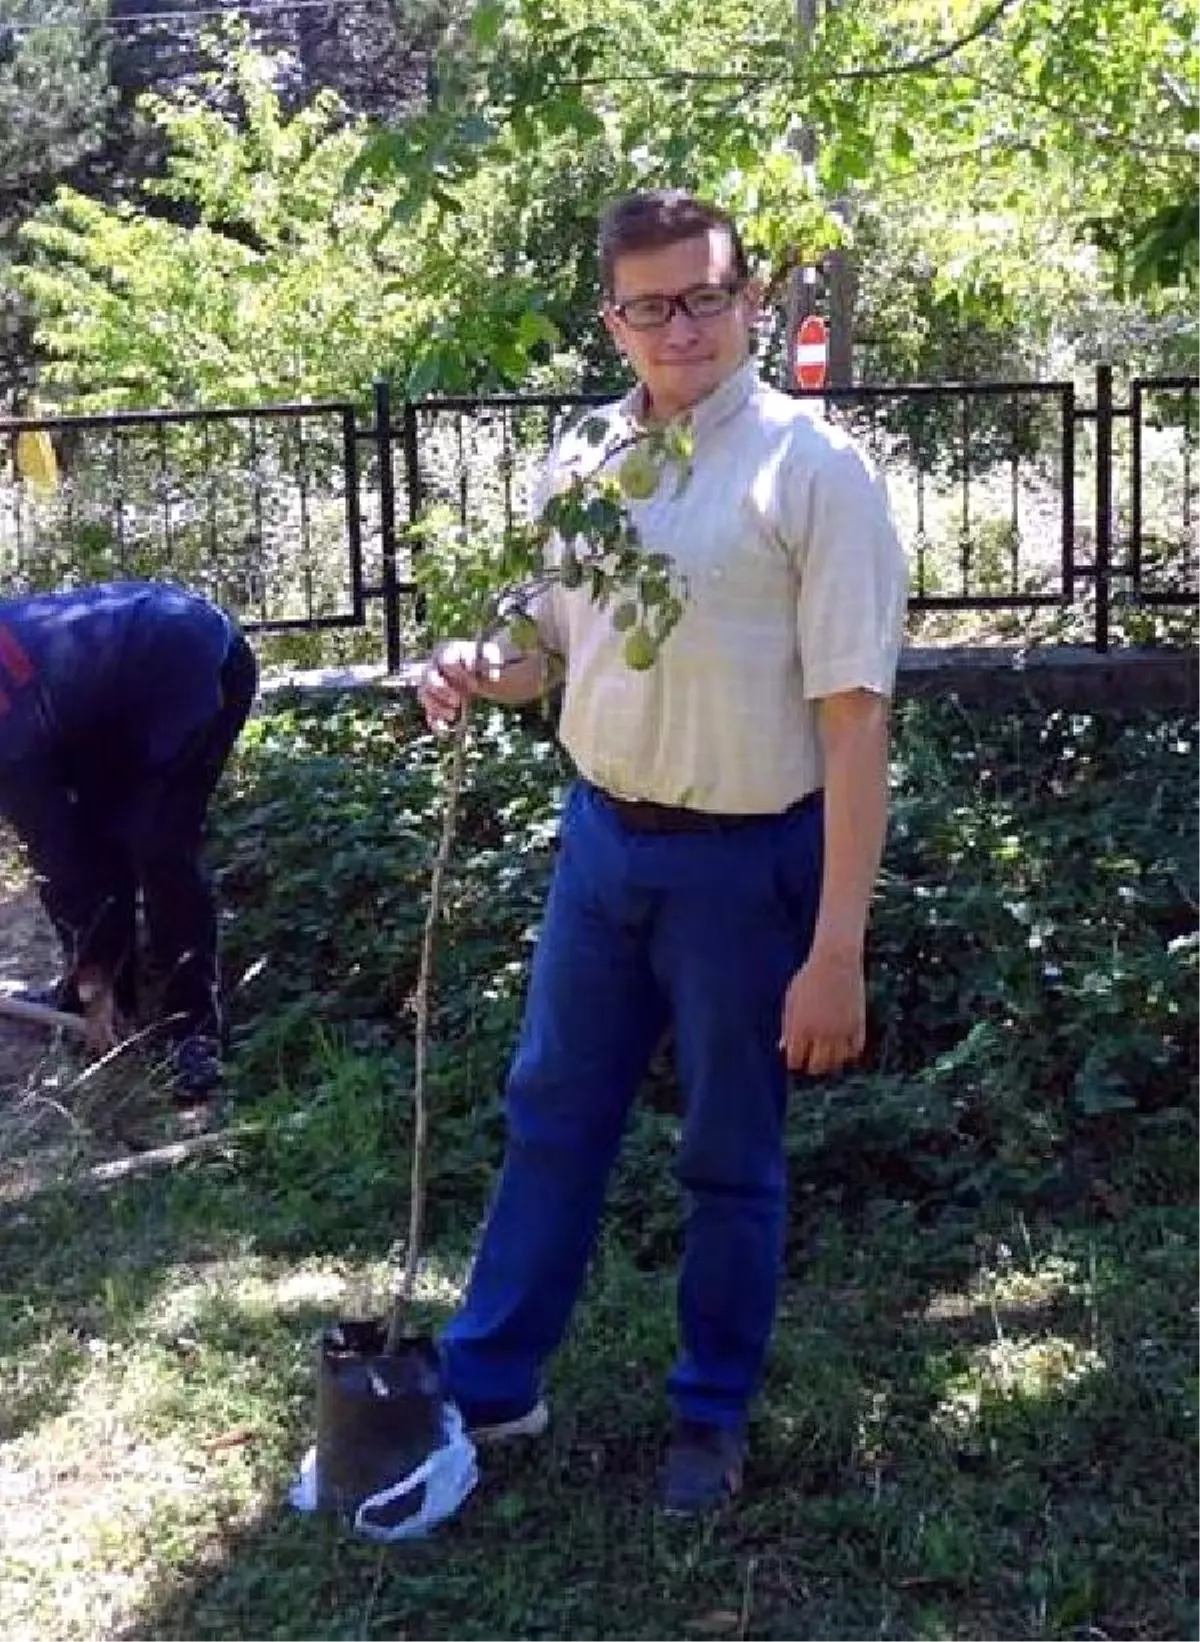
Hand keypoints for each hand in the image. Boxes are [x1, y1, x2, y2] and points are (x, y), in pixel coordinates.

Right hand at [416, 640, 493, 730]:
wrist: (482, 672)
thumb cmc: (485, 661)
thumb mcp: (492, 656)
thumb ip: (491, 660)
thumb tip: (491, 675)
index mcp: (449, 652)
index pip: (446, 659)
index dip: (457, 672)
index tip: (473, 685)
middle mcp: (436, 666)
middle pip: (428, 675)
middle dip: (441, 689)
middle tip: (457, 701)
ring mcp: (433, 683)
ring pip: (424, 693)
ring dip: (435, 706)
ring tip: (451, 716)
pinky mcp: (435, 699)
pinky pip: (427, 709)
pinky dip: (433, 720)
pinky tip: (442, 729)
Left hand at [779, 948, 866, 1075]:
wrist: (836, 961)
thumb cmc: (809, 978)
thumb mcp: (791, 1000)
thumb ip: (787, 1025)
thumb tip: (783, 1047)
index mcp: (800, 1027)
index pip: (795, 1059)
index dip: (795, 1060)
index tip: (797, 1056)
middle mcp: (820, 1033)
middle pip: (817, 1066)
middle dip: (812, 1065)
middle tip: (813, 1058)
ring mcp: (841, 1031)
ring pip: (837, 1062)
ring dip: (831, 1061)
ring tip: (828, 1054)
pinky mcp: (858, 1025)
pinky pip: (855, 1051)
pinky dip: (849, 1052)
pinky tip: (843, 1047)